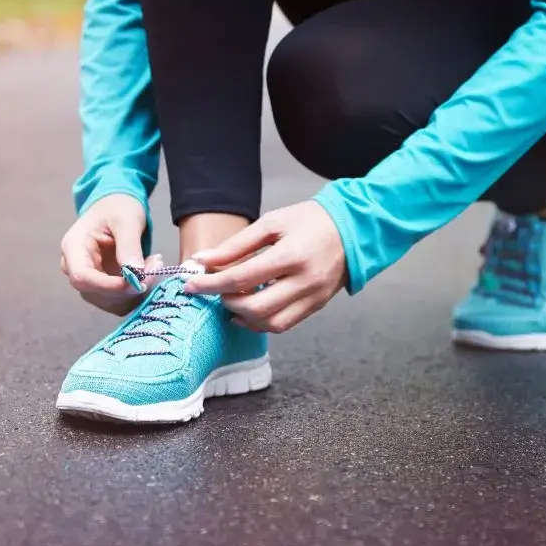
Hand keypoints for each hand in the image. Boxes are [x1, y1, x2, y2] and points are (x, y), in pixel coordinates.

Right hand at [60, 194, 153, 315]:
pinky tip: (148, 272)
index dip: (108, 286)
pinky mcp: (103, 285)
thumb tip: (135, 274)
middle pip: (95, 293)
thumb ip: (129, 245)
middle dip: (127, 287)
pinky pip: (118, 300)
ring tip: (153, 264)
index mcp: (74, 247)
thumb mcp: (127, 220)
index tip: (137, 282)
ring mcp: (89, 278)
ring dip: (135, 291)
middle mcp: (76, 267)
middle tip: (155, 266)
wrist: (118, 206)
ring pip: (109, 301)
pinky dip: (136, 292)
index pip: (82, 277)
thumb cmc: (118, 207)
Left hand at [184, 201, 346, 332]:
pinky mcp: (317, 306)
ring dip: (243, 316)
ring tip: (230, 300)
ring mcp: (313, 297)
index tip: (190, 283)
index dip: (211, 283)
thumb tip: (202, 260)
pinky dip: (261, 322)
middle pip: (255, 307)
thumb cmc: (310, 221)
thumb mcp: (272, 223)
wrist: (354, 229)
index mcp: (291, 255)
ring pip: (271, 323)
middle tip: (213, 289)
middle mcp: (304, 281)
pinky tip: (248, 311)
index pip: (241, 278)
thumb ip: (236, 244)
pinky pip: (285, 324)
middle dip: (226, 301)